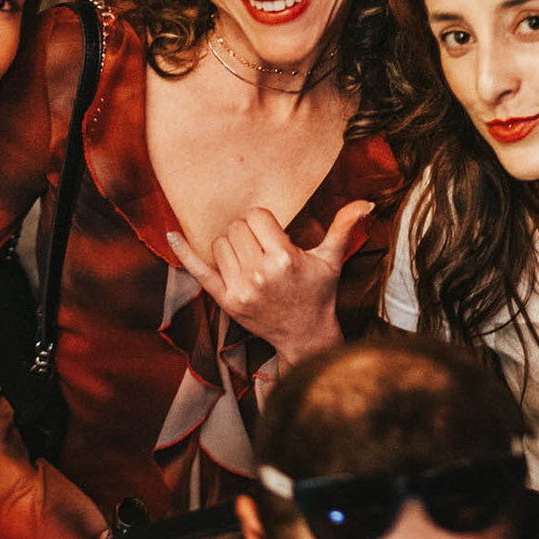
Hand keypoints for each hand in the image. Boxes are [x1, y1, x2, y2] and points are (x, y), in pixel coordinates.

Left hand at [165, 201, 372, 365]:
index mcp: (284, 258)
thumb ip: (344, 227)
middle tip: (262, 249)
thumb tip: (366, 202)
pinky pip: (198, 270)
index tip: (274, 235)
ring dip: (232, 246)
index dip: (265, 222)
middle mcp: (259, 273)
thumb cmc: (318, 294)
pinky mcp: (226, 301)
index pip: (257, 216)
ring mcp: (240, 289)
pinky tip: (172, 235)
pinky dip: (183, 252)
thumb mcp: (331, 260)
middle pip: (236, 227)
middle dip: (248, 233)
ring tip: (250, 260)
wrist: (305, 336)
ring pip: (220, 243)